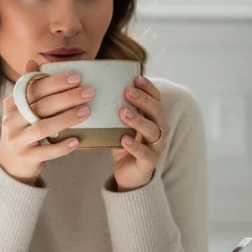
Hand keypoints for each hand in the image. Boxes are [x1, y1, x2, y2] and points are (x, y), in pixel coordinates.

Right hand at [0, 60, 93, 184]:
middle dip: (67, 97)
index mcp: (12, 104)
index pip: (33, 88)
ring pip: (42, 127)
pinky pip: (46, 151)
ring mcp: (18, 140)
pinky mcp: (26, 157)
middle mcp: (11, 121)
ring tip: (86, 112)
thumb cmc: (23, 131)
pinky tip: (77, 140)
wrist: (11, 164)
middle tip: (89, 92)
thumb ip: (30, 88)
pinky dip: (62, 146)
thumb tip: (32, 62)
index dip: (55, 82)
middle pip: (40, 106)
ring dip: (66, 119)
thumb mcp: (22, 109)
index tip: (77, 77)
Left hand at [112, 76, 167, 191]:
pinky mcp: (149, 162)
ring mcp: (156, 146)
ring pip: (152, 131)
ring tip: (123, 112)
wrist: (128, 174)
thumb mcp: (120, 124)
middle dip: (143, 100)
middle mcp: (159, 130)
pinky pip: (144, 153)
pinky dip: (134, 145)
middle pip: (156, 111)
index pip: (156, 98)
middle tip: (127, 91)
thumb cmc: (124, 144)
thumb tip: (93, 89)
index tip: (136, 78)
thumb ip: (116, 109)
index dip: (148, 88)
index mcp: (153, 118)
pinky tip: (123, 139)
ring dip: (138, 120)